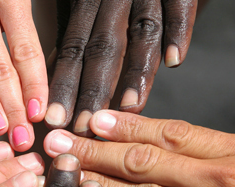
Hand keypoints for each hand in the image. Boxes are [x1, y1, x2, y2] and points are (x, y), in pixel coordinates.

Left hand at [45, 0, 197, 136]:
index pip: (72, 47)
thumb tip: (59, 69)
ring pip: (140, 32)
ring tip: (128, 108)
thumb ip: (76, 26)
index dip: (64, 84)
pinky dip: (179, 31)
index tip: (55, 120)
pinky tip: (176, 62)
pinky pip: (178, 4)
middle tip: (84, 127)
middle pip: (102, 47)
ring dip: (135, 72)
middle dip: (92, 90)